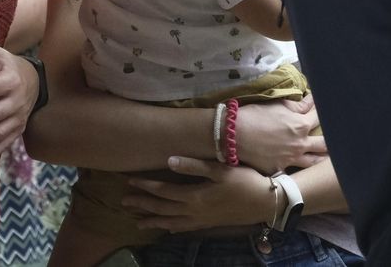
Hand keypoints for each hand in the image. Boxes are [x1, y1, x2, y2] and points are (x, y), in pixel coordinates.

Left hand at [125, 157, 272, 231]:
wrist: (266, 203)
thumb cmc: (245, 181)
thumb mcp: (220, 169)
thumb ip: (194, 166)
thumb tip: (169, 161)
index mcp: (195, 196)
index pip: (164, 191)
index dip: (145, 186)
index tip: (129, 180)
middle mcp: (194, 211)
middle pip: (163, 208)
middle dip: (142, 204)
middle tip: (124, 202)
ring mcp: (202, 220)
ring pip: (171, 222)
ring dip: (153, 220)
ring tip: (138, 221)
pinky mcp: (210, 224)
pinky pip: (185, 228)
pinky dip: (173, 228)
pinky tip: (167, 228)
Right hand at [237, 96, 326, 174]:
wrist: (234, 135)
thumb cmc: (255, 115)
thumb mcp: (278, 105)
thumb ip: (297, 106)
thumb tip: (310, 102)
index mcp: (301, 125)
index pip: (318, 117)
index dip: (321, 112)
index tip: (324, 110)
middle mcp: (300, 145)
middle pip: (323, 144)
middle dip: (330, 141)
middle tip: (338, 139)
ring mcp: (291, 159)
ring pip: (314, 162)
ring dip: (323, 160)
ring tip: (330, 161)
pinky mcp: (279, 169)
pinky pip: (294, 170)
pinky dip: (299, 168)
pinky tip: (306, 173)